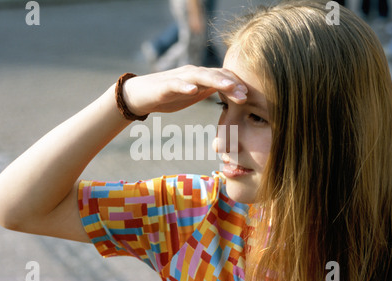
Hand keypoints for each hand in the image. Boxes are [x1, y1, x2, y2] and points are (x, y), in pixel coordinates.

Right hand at [122, 65, 247, 115]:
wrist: (140, 95)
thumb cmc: (169, 95)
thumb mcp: (193, 93)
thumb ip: (209, 90)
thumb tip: (229, 92)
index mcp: (201, 77)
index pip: (223, 77)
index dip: (237, 85)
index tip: (250, 97)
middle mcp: (192, 73)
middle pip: (216, 75)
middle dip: (232, 83)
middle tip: (246, 94)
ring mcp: (179, 78)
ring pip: (200, 76)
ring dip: (216, 80)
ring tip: (229, 87)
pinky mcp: (165, 85)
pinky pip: (176, 84)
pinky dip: (185, 86)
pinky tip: (193, 90)